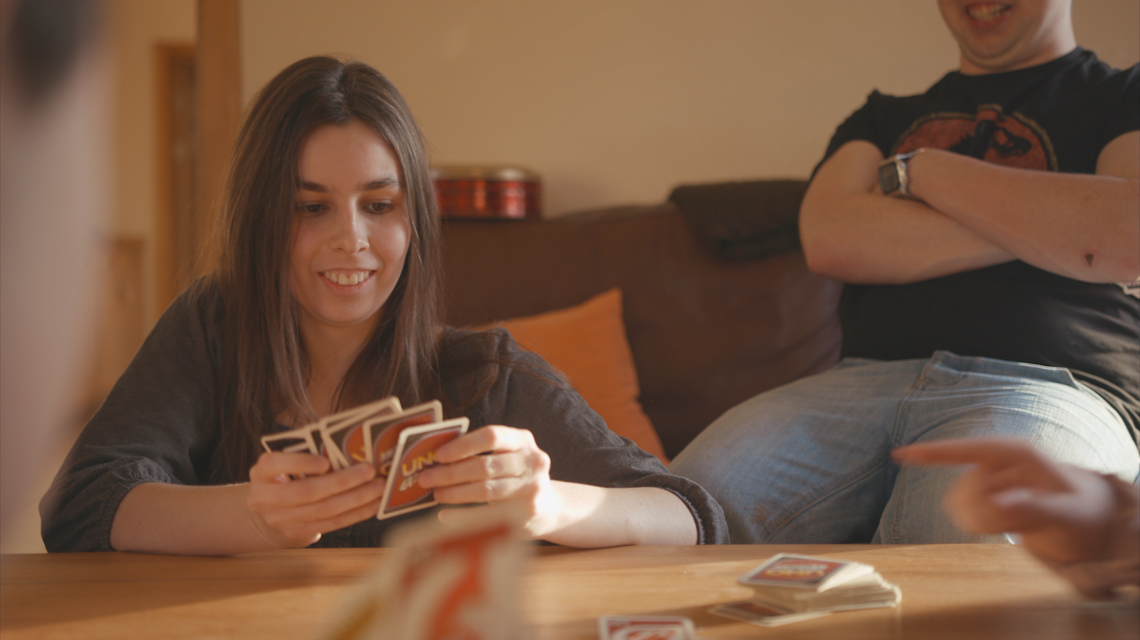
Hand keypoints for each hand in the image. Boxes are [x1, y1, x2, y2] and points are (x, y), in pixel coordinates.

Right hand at [246, 452, 386, 547]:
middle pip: (307, 492)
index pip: (274, 465)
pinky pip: (332, 524)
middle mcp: (266, 498)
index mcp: (261, 473)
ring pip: (324, 511)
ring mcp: (282, 521)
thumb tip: (348, 444)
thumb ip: (305, 453)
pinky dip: (356, 513)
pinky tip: (373, 504)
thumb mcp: (283, 462)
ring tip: (378, 487)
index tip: (325, 461)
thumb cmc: (284, 477)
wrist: (269, 512)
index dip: (300, 463)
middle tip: (369, 470)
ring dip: (356, 499)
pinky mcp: (299, 534)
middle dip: (342, 481)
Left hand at [416, 426, 560, 537]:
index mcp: (523, 440)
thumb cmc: (515, 478)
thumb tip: (437, 458)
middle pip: (485, 466)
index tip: (439, 455)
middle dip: (451, 472)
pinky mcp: (528, 511)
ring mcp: (532, 486)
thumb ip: (480, 453)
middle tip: (426, 478)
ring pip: (486, 490)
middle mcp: (533, 460)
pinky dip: (463, 515)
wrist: (547, 507)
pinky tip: (445, 516)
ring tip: (436, 494)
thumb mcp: (507, 457)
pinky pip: (488, 514)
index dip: (463, 445)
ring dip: (455, 493)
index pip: (491, 436)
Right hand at [892, 439, 1117, 565]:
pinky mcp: (977, 493)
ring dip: (980, 522)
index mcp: (1017, 454)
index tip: (900, 454)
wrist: (1083, 520)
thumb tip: (1001, 502)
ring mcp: (984, 477)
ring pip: (957, 504)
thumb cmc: (1082, 513)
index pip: (969, 450)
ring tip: (1016, 524)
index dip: (934, 452)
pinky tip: (1002, 523)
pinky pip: (959, 513)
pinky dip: (976, 525)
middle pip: (964, 490)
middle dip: (985, 515)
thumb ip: (1038, 509)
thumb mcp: (1071, 516)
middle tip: (1021, 525)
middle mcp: (995, 461)